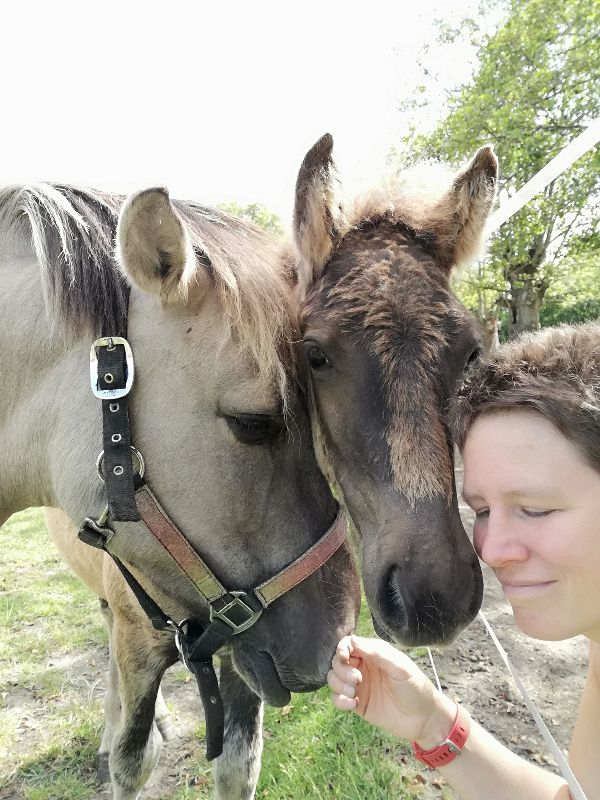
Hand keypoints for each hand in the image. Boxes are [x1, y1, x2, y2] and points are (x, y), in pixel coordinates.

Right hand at [328, 635, 454, 744]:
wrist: (424, 720)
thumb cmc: (416, 688)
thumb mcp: (400, 668)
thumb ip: (378, 654)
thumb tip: (353, 640)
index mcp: (374, 654)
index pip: (349, 644)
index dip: (341, 648)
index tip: (345, 657)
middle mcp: (364, 667)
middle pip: (338, 661)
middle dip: (342, 669)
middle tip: (357, 680)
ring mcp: (359, 686)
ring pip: (334, 679)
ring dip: (338, 684)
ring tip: (354, 693)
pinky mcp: (358, 704)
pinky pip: (337, 698)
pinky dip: (339, 700)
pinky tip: (352, 704)